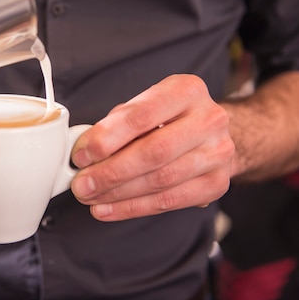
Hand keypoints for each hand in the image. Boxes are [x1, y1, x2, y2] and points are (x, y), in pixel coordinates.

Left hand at [70, 74, 233, 220]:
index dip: (106, 138)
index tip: (81, 155)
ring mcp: (217, 154)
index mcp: (186, 90)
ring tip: (90, 197)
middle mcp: (209, 120)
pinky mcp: (216, 184)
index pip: (141, 116)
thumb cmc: (169, 116)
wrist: (211, 133)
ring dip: (118, 194)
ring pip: (160, 181)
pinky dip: (133, 208)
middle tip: (81, 184)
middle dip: (110, 172)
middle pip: (153, 152)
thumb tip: (83, 151)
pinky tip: (109, 208)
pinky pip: (169, 202)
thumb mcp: (145, 104)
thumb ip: (116, 123)